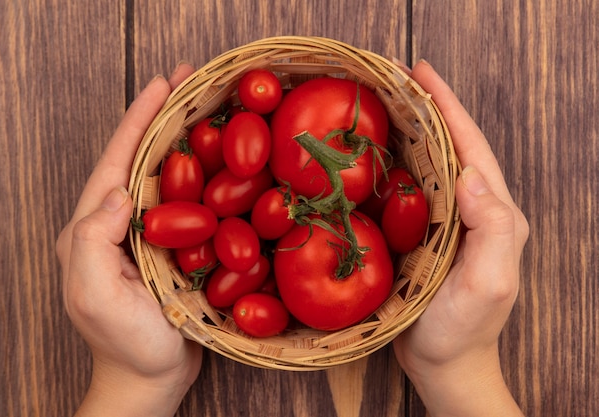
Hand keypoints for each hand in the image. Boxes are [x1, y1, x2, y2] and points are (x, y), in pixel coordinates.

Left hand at [56, 63, 201, 416]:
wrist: (150, 378)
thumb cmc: (124, 343)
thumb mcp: (93, 296)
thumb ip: (91, 241)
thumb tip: (115, 192)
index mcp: (94, 226)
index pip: (118, 160)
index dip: (140, 118)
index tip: (163, 83)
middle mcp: (121, 222)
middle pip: (144, 157)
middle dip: (165, 116)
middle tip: (193, 81)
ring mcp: (149, 234)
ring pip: (169, 174)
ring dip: (189, 138)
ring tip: (212, 109)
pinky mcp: (174, 247)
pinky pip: (192, 202)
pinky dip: (208, 175)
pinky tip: (229, 161)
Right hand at [392, 61, 528, 415]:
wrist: (444, 364)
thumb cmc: (464, 329)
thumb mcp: (489, 282)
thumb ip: (493, 229)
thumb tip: (473, 175)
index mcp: (494, 212)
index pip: (471, 147)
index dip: (447, 107)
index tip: (420, 73)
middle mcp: (474, 209)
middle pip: (451, 146)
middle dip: (427, 107)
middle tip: (395, 78)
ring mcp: (448, 221)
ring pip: (430, 163)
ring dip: (409, 129)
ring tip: (382, 103)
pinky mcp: (425, 234)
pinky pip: (410, 189)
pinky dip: (393, 163)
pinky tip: (371, 154)